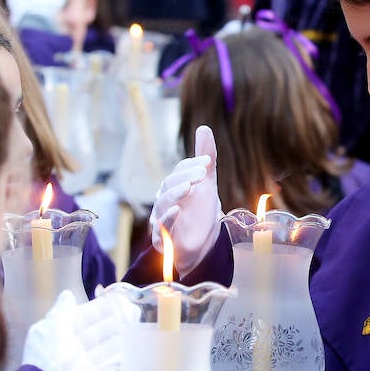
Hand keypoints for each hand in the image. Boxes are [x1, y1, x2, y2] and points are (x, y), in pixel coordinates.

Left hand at [22, 290, 130, 370]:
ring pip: (103, 349)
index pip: (81, 317)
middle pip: (94, 333)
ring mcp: (81, 365)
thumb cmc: (50, 358)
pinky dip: (116, 362)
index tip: (116, 300)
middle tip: (132, 312)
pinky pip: (106, 369)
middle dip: (112, 322)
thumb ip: (62, 311)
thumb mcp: (52, 328)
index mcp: (59, 334)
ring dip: (117, 339)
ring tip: (134, 329)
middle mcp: (69, 349)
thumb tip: (67, 295)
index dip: (98, 309)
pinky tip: (128, 353)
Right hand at [148, 125, 222, 276]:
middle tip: (202, 174)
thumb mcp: (207, 182)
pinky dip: (168, 219)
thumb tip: (203, 127)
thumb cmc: (201, 210)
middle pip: (169, 185)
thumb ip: (206, 156)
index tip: (208, 162)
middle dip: (185, 178)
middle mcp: (165, 200)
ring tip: (189, 188)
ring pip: (164, 204)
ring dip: (176, 194)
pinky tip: (177, 210)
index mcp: (174, 185)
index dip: (192, 166)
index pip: (179, 172)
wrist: (204, 242)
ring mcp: (162, 219)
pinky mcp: (163, 239)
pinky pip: (161, 228)